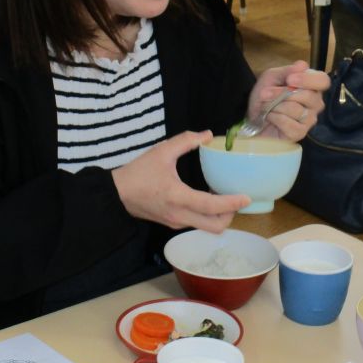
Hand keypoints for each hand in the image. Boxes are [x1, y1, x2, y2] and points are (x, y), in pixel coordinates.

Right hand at [112, 131, 249, 232]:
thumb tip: (208, 134)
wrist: (116, 194)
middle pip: (215, 227)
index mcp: (178, 197)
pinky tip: (208, 198)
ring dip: (220, 215)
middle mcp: (180, 215)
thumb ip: (185, 141)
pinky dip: (208, 215)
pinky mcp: (173, 224)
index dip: (232, 203)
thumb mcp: (161, 152)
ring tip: (224, 196)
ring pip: (207, 227)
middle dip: (231, 214)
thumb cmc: (138, 173)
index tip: (247, 197)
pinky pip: (198, 223)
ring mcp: (176, 222)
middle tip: (237, 198)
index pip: (212, 206)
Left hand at [247, 61, 329, 141]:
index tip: (289, 79)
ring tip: (266, 106)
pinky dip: (275, 118)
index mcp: (311, 86)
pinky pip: (289, 123)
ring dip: (275, 105)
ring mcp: (309, 120)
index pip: (323, 81)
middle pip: (309, 96)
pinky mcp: (299, 133)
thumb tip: (303, 65)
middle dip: (282, 93)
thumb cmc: (265, 97)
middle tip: (265, 93)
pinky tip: (270, 117)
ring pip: (296, 109)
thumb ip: (287, 71)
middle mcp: (315, 103)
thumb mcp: (271, 78)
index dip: (308, 80)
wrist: (252, 118)